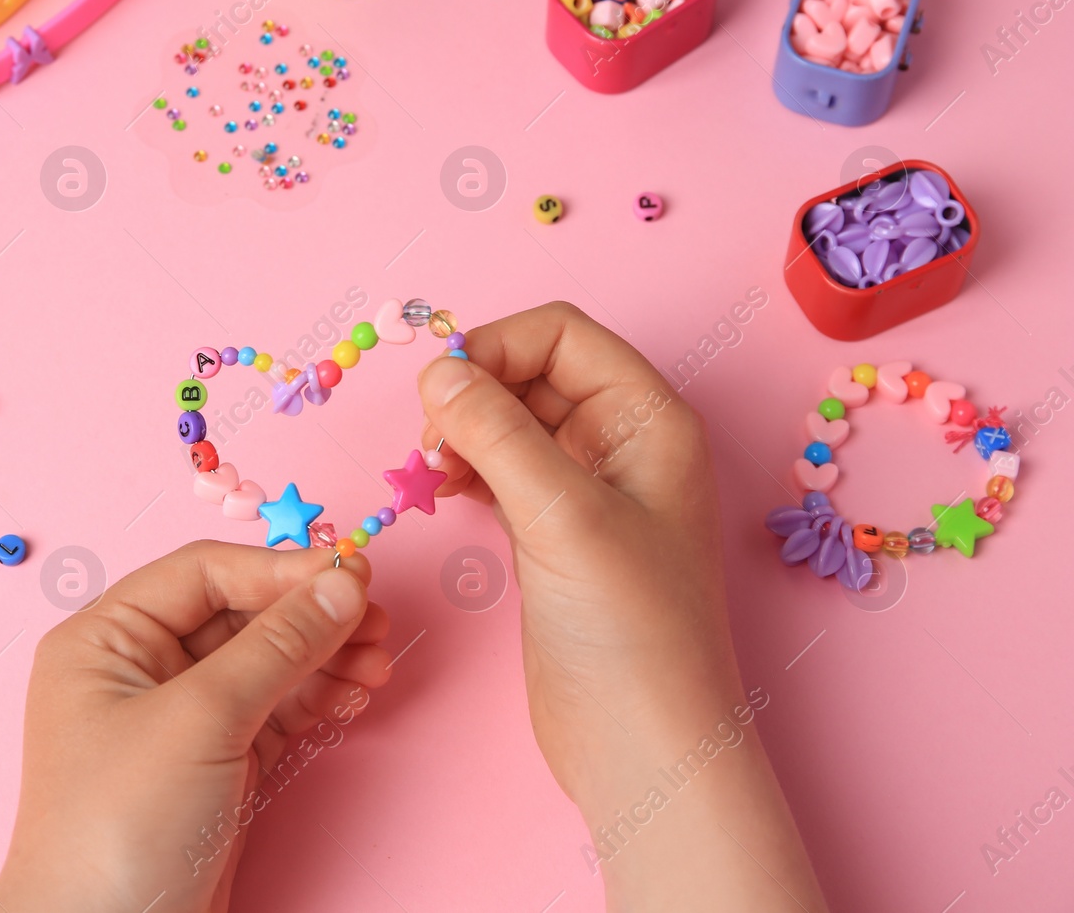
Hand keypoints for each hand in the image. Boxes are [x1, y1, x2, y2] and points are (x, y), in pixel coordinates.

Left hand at [0, 542, 390, 912]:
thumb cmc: (119, 828)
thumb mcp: (202, 719)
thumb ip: (278, 645)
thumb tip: (341, 585)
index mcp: (106, 640)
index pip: (203, 574)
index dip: (279, 570)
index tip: (350, 574)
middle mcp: (138, 670)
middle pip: (241, 615)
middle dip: (311, 617)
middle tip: (375, 621)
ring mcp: (178, 720)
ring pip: (265, 664)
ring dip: (324, 658)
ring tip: (377, 664)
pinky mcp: (214, 764)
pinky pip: (274, 710)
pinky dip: (316, 699)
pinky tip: (353, 694)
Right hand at [418, 303, 825, 911]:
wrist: (642, 746)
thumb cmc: (632, 632)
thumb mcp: (564, 517)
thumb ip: (497, 435)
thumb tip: (437, 372)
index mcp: (648, 420)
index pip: (561, 334)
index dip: (496, 346)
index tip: (442, 392)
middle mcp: (621, 444)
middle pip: (530, 371)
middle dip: (473, 390)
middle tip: (432, 442)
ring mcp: (585, 490)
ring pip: (509, 421)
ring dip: (463, 430)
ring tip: (435, 472)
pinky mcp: (552, 533)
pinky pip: (500, 469)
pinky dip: (466, 467)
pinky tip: (446, 491)